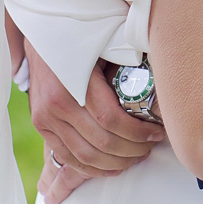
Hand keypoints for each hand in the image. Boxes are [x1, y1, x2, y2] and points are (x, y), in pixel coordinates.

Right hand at [26, 40, 163, 203]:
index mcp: (74, 83)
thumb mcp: (104, 43)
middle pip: (101, 142)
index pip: (112, 120)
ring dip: (115, 163)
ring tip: (135, 158)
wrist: (41, 34)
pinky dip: (92, 168)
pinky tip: (112, 167)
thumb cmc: (80, 37)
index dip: (138, 132)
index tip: (156, 133)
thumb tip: (162, 78)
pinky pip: (67, 157)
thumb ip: (126, 62)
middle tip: (149, 148)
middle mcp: (56, 104)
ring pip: (85, 156)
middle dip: (132, 150)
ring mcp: (45, 118)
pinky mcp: (40, 126)